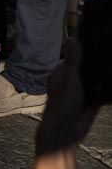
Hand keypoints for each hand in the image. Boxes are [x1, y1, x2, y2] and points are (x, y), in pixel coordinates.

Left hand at [38, 39, 98, 156]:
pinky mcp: (93, 100)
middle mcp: (73, 78)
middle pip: (89, 66)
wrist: (67, 131)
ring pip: (98, 78)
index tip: (103, 37)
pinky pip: (104, 91)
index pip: (77, 55)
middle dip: (100, 61)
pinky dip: (109, 87)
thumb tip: (72, 37)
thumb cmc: (62, 104)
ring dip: (106, 73)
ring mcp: (84, 89)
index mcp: (63, 71)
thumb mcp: (68, 79)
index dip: (89, 48)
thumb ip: (72, 61)